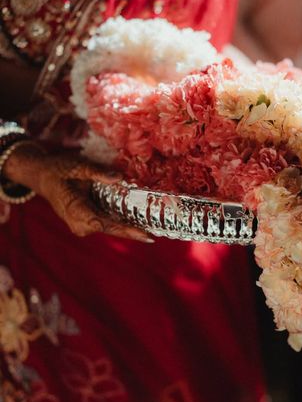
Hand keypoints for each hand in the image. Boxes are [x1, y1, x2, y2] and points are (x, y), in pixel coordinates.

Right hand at [3, 142, 152, 241]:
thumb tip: (119, 178)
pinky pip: (106, 223)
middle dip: (133, 230)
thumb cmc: (59, 170)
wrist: (42, 176)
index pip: (106, 224)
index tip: (146, 235)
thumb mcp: (78, 166)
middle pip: (111, 229)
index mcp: (76, 211)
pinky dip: (121, 222)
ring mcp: (82, 225)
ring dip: (129, 227)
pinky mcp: (86, 222)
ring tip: (153, 228)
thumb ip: (99, 172)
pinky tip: (139, 220)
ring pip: (110, 227)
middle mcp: (80, 223)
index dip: (127, 230)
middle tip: (159, 232)